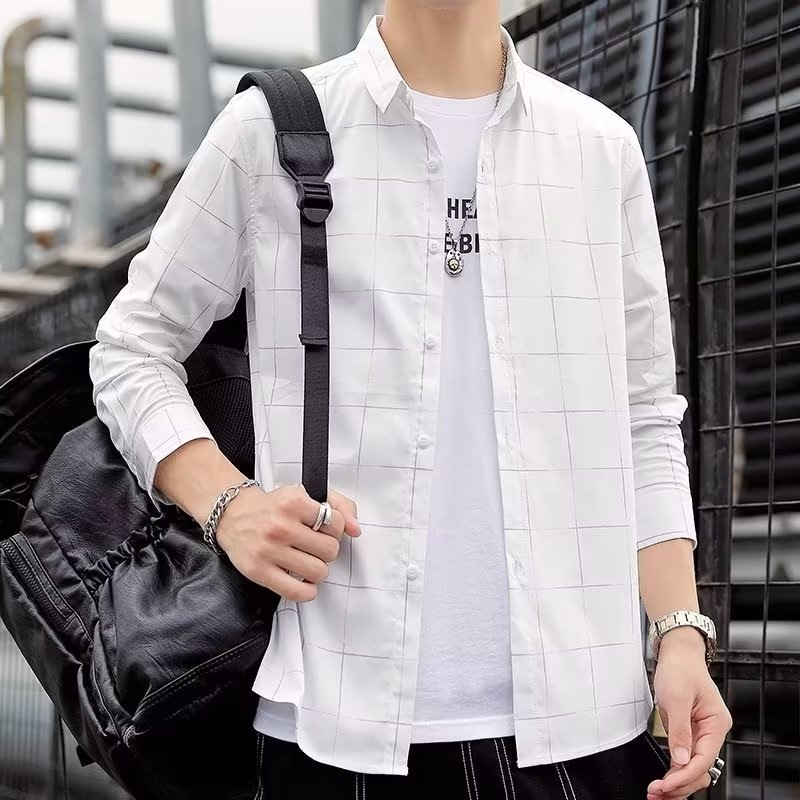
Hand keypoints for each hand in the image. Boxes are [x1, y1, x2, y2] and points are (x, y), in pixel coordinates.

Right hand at [215, 483, 360, 601]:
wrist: (233, 514)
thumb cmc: (273, 506)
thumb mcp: (305, 495)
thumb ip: (339, 506)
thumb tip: (356, 529)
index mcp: (294, 502)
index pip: (336, 524)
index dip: (335, 530)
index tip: (324, 530)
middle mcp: (281, 525)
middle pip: (330, 550)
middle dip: (327, 550)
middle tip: (315, 547)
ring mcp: (269, 549)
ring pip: (318, 572)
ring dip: (318, 570)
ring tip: (307, 562)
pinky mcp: (259, 571)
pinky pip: (297, 591)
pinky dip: (307, 590)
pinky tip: (303, 580)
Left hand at [647, 627, 731, 799]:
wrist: (677, 653)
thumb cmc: (680, 669)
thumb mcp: (676, 697)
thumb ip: (679, 730)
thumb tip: (680, 760)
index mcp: (716, 724)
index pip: (703, 759)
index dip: (684, 775)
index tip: (665, 785)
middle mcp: (712, 732)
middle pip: (700, 769)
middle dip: (680, 785)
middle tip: (657, 794)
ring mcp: (701, 734)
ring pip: (693, 768)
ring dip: (677, 783)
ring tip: (657, 793)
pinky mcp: (689, 734)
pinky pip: (685, 760)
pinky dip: (675, 772)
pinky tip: (663, 782)